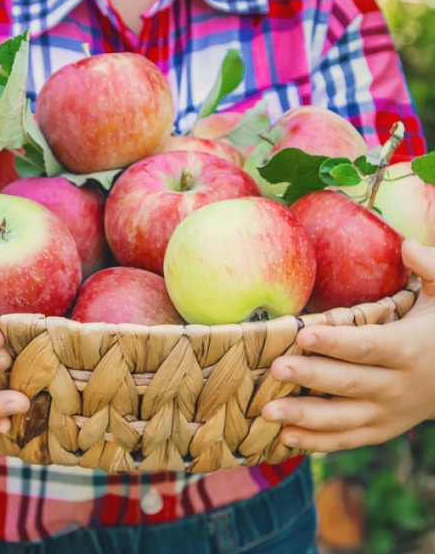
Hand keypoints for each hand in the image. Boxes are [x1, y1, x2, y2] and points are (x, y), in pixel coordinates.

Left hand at [262, 239, 434, 451]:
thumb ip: (431, 269)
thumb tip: (406, 244)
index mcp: (407, 349)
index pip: (367, 346)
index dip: (335, 342)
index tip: (303, 334)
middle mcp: (396, 386)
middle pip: (347, 382)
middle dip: (310, 376)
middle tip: (275, 368)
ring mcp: (387, 413)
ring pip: (341, 419)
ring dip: (303, 416)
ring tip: (266, 411)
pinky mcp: (379, 429)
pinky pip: (345, 439)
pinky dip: (316, 442)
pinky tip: (283, 437)